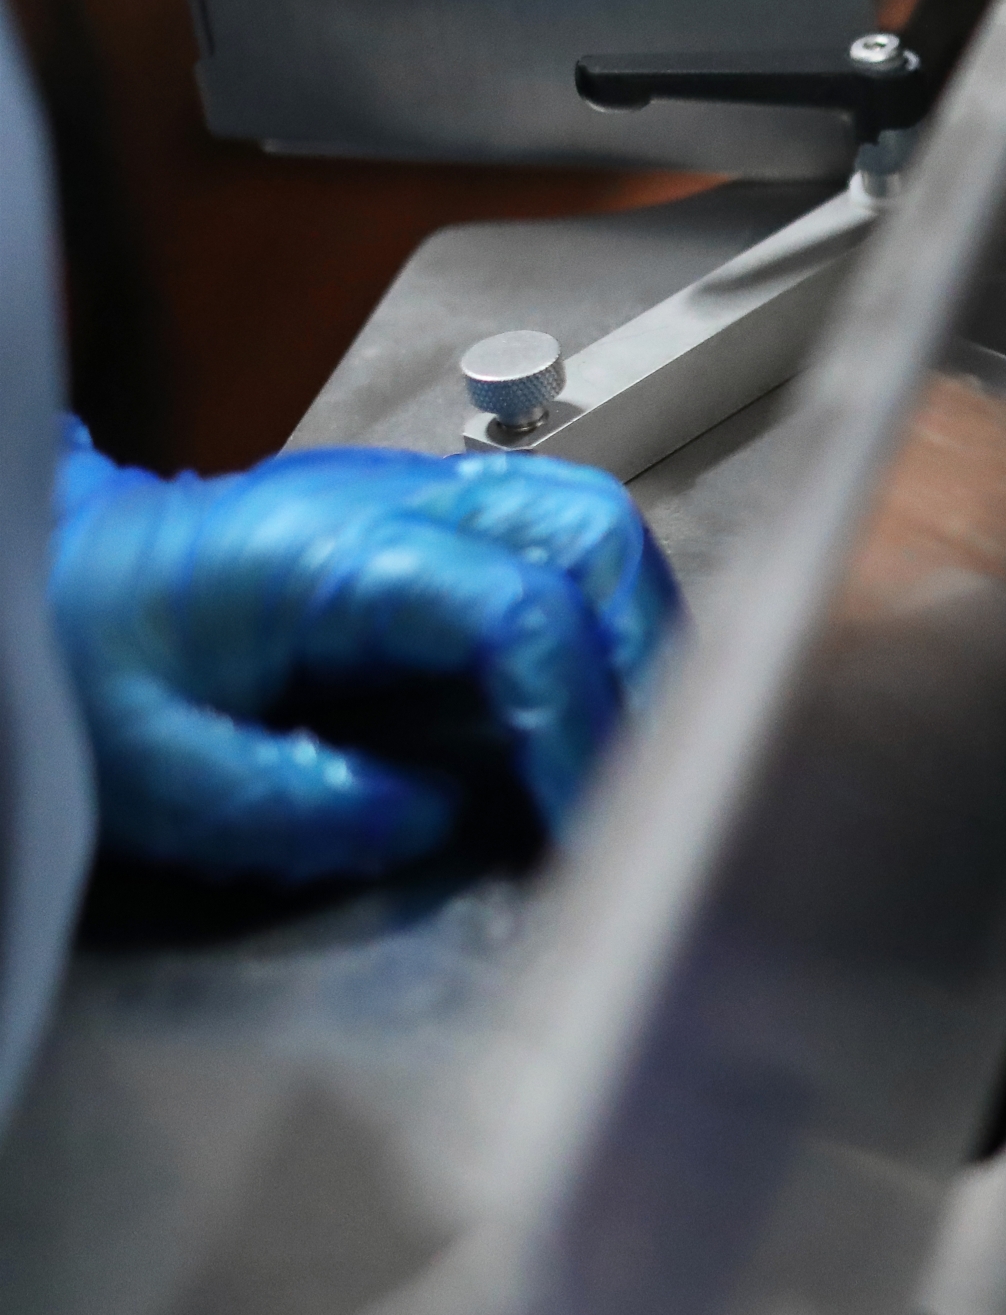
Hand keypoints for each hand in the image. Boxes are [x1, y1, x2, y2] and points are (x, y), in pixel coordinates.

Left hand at [49, 423, 680, 878]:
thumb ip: (303, 807)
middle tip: (629, 772)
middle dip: (636, 658)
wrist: (45, 574)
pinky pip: (556, 544)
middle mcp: (389, 500)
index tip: (577, 811)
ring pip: (592, 522)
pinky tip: (576, 701)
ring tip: (621, 738)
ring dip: (630, 630)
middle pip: (590, 531)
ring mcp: (417, 499)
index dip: (572, 716)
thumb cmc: (85, 656)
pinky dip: (594, 619)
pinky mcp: (428, 525)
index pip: (518, 609)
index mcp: (323, 550)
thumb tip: (439, 815)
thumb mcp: (157, 770)